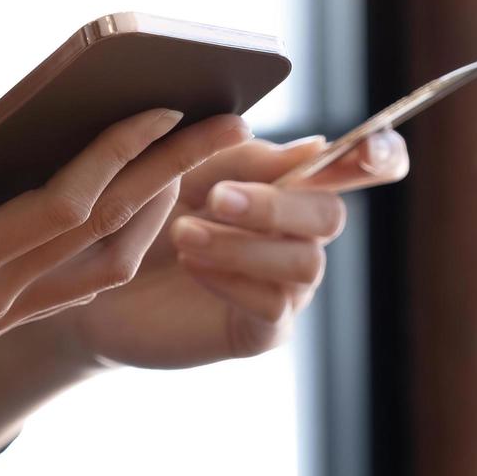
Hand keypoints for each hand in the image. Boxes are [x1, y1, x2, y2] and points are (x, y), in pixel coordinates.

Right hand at [0, 109, 250, 456]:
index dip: (118, 154)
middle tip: (232, 124)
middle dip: (174, 171)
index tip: (163, 105)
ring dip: (161, 207)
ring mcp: (4, 314)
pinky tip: (134, 202)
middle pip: (110, 228)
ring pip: (109, 260)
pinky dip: (124, 238)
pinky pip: (83, 279)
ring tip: (196, 154)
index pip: (66, 206)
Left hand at [68, 130, 408, 368]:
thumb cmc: (148, 208)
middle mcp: (301, 235)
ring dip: (243, 244)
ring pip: (305, 264)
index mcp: (294, 183)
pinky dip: (233, 279)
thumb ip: (247, 156)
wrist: (95, 271)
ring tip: (183, 234)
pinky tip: (192, 264)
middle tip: (217, 197)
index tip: (369, 151)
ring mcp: (287, 286)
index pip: (364, 167)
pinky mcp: (262, 329)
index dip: (381, 156)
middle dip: (277, 205)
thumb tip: (316, 146)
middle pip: (330, 216)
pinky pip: (273, 305)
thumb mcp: (191, 167)